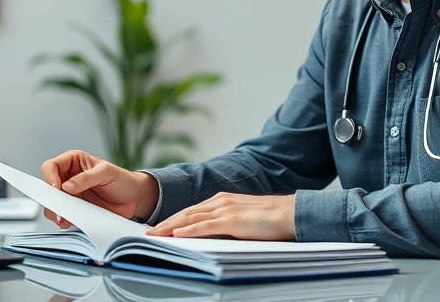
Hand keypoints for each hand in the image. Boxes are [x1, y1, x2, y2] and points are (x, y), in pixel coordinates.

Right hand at [40, 150, 158, 228]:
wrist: (134, 199)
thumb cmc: (122, 180)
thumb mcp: (106, 173)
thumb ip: (87, 178)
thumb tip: (67, 186)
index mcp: (73, 162)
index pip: (51, 167)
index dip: (50, 177)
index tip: (56, 189)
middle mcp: (69, 178)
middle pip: (48, 188)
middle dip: (51, 199)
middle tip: (59, 209)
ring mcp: (71, 195)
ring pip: (52, 204)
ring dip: (56, 212)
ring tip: (64, 219)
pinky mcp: (75, 210)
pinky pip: (63, 216)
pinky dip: (64, 220)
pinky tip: (70, 222)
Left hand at [146, 193, 295, 240]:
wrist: (290, 213)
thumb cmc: (270, 220)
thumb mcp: (242, 220)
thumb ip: (226, 225)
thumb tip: (210, 237)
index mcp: (222, 201)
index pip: (191, 211)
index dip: (173, 219)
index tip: (159, 228)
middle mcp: (221, 202)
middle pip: (186, 213)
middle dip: (166, 223)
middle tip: (148, 234)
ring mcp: (226, 210)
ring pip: (191, 218)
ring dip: (171, 227)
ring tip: (155, 235)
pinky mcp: (233, 221)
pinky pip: (206, 226)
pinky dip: (189, 229)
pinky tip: (177, 234)